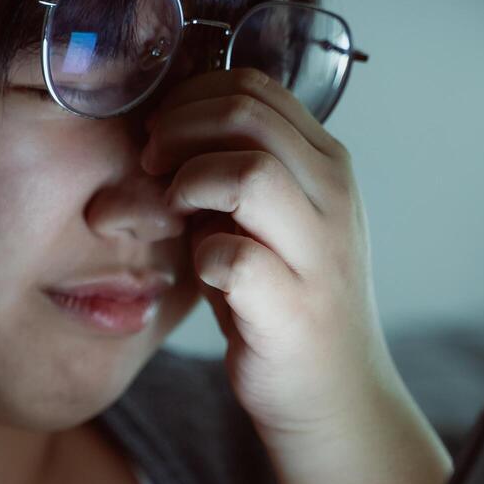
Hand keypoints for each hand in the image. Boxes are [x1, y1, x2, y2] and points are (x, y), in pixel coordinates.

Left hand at [142, 67, 393, 443]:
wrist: (332, 396)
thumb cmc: (282, 301)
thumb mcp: (262, 223)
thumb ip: (225, 175)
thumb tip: (150, 138)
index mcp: (326, 164)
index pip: (254, 87)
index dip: (189, 98)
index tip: (158, 136)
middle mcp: (333, 198)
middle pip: (247, 115)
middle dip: (177, 130)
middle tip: (149, 167)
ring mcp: (320, 254)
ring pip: (251, 174)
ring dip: (189, 185)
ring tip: (173, 213)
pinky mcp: (295, 311)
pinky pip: (236, 259)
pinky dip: (202, 259)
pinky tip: (200, 274)